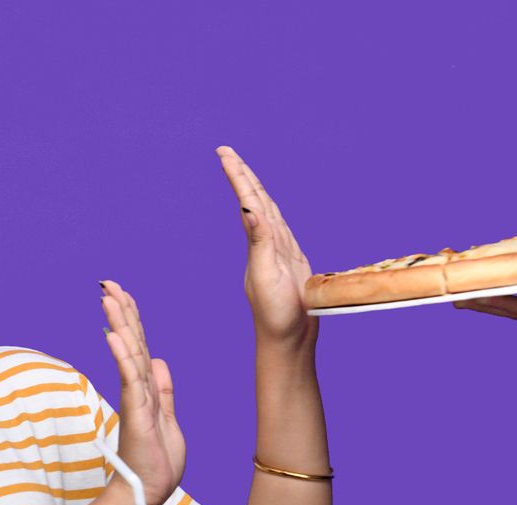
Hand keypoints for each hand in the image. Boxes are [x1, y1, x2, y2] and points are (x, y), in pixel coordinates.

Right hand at [100, 280, 184, 504]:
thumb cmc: (156, 463)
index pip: (140, 346)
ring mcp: (134, 400)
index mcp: (147, 389)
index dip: (132, 318)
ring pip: (128, 354)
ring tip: (108, 298)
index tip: (122, 293)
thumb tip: (160, 361)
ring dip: (119, 325)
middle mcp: (137, 389)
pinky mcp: (136, 414)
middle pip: (130, 342)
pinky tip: (115, 336)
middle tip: (108, 284)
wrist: (148, 493)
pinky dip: (123, 356)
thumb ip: (163, 390)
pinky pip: (130, 380)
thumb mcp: (168, 419)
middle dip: (120, 311)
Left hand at [216, 146, 317, 347]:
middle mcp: (266, 244)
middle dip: (242, 175)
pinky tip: (267, 209)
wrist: (289, 341)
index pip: (247, 200)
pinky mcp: (293, 261)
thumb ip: (259, 241)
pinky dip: (273, 214)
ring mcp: (279, 252)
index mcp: (258, 243)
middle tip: (226, 152)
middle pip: (255, 201)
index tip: (223, 153)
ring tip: (243, 171)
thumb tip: (246, 207)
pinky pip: (281, 229)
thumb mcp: (266, 274)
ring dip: (255, 190)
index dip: (238, 175)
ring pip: (267, 212)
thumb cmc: (277, 314)